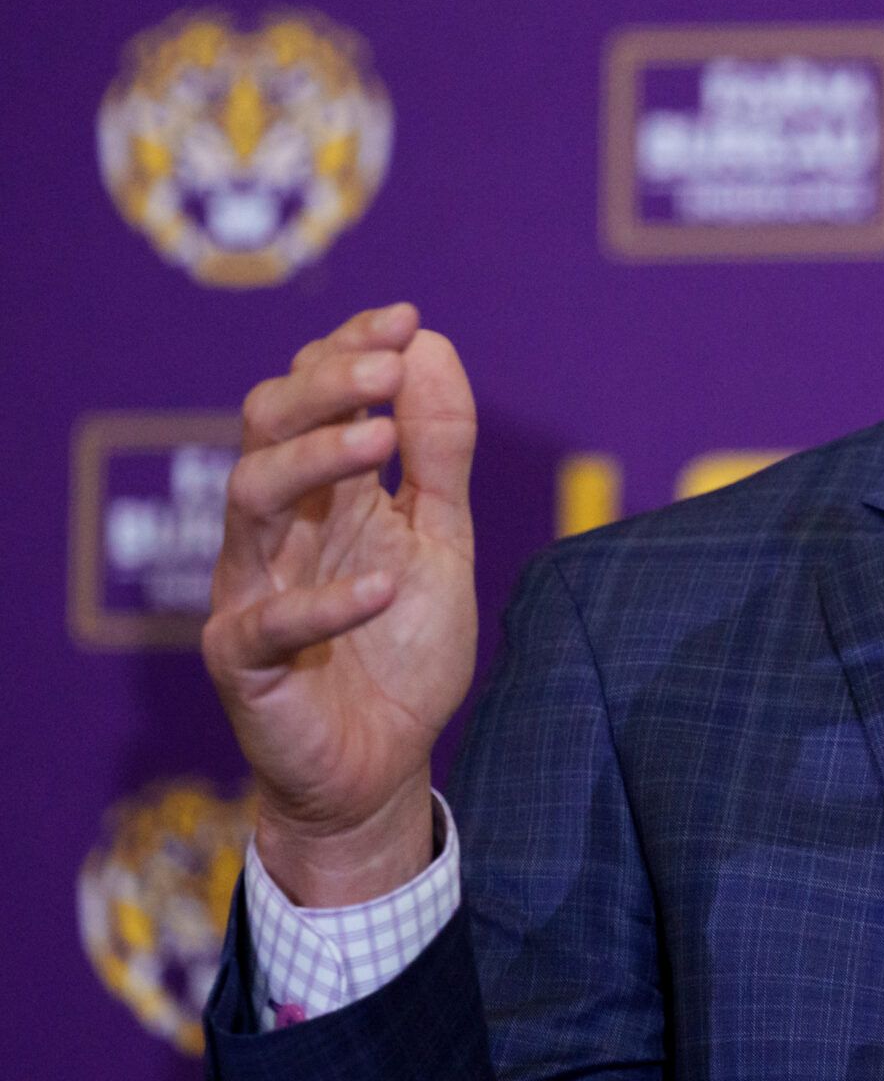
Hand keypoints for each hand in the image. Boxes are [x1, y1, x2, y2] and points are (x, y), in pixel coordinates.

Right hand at [200, 303, 478, 906]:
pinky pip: (270, 621)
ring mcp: (253, 588)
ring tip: (379, 438)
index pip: (312, 395)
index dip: (350, 350)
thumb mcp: (441, 537)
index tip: (405, 318)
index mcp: (324, 491)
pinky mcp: (245, 661)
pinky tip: (384, 585)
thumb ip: (439, 451)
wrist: (382, 763)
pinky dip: (326, 600)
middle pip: (267, 426)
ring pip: (250, 497)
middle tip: (386, 364)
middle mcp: (279, 527)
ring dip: (314, 458)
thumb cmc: (403, 645)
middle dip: (323, 385)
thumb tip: (433, 345)